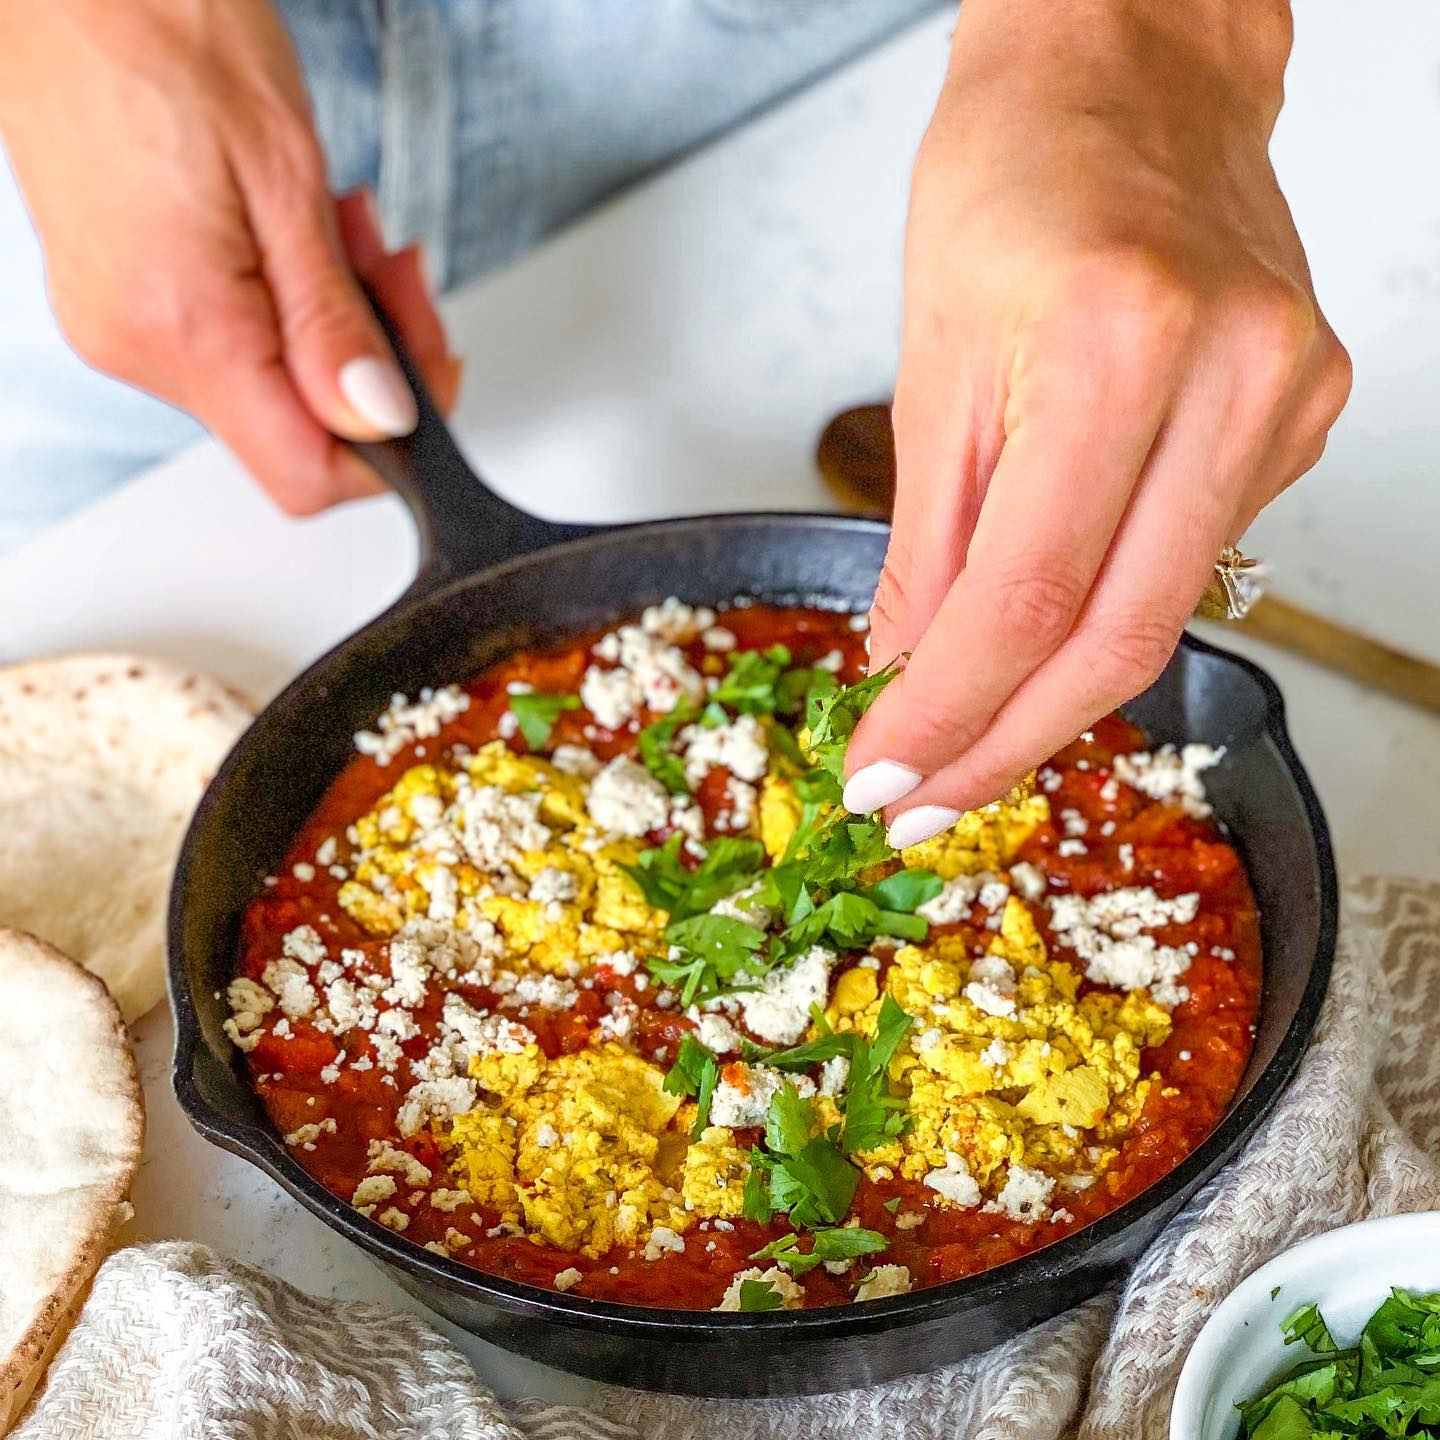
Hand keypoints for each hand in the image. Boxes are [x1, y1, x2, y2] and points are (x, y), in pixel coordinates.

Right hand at [0, 0, 458, 512]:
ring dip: (333, 318)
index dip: (388, 444)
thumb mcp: (285, 176)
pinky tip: (297, 234)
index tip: (428, 376)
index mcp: (180, 327)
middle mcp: (136, 344)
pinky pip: (228, 336)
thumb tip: (383, 416)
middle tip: (399, 275)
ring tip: (347, 230)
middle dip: (372, 362)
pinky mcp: (120, 296)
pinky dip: (283, 298)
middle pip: (297, 429)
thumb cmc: (160, 25)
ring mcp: (119, 324)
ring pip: (270, 381)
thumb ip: (335, 320)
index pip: (307, 475)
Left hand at [844, 0, 1349, 844]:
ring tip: (964, 737)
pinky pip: (1190, 555)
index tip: (885, 776)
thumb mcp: (932, 364)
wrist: (1131, 73)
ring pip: (1159, 611)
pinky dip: (1104, 612)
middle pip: (1115, 637)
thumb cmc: (1013, 177)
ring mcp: (1288, 398)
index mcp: (1116, 344)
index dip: (949, 713)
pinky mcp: (1304, 415)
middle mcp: (1229, 375)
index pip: (1027, 597)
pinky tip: (1044, 634)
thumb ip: (931, 541)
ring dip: (1049, 695)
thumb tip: (909, 671)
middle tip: (924, 803)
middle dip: (1004, 742)